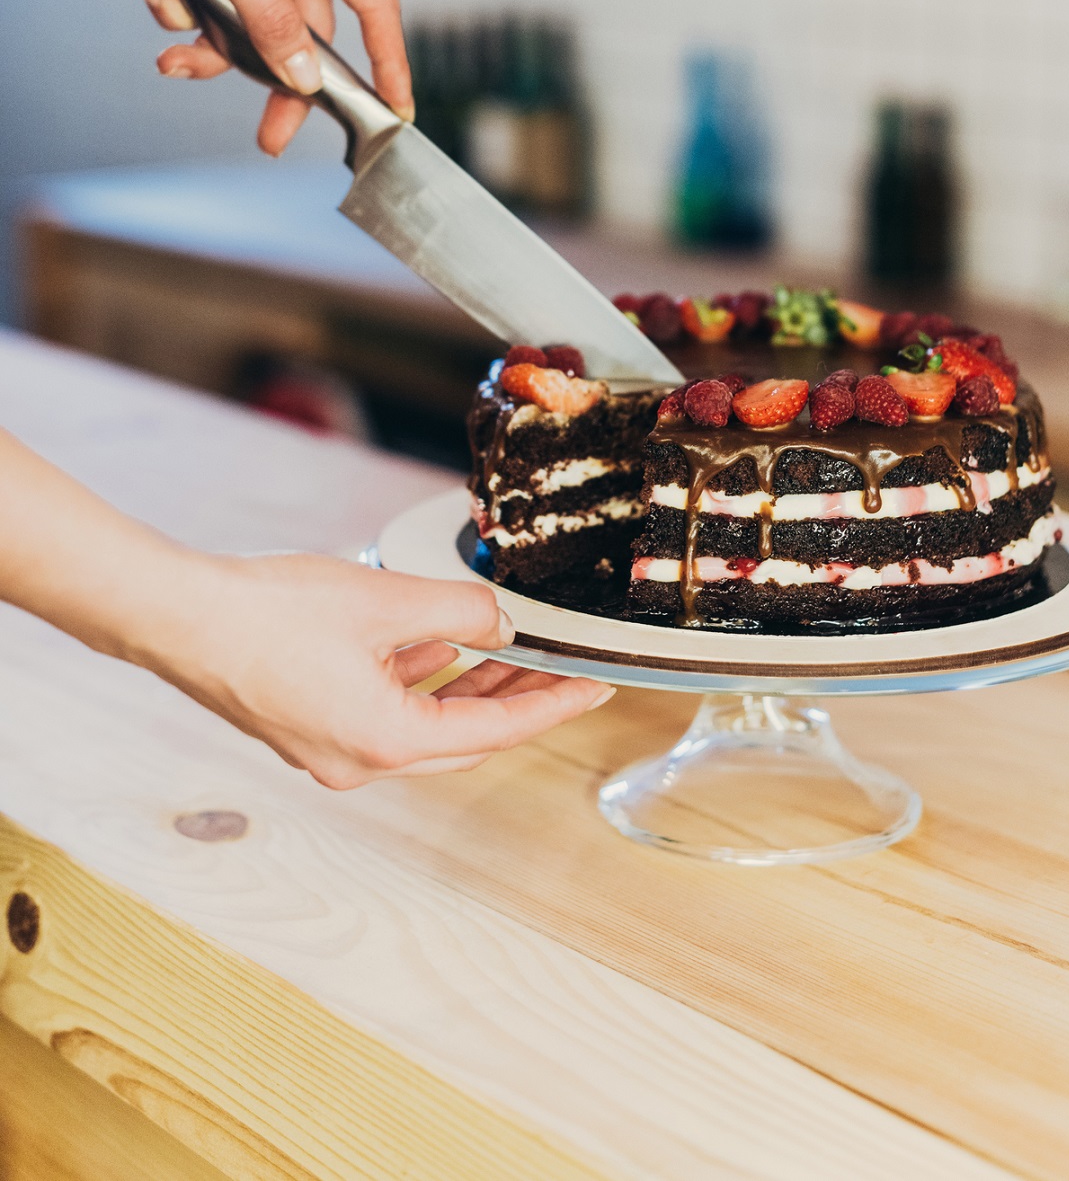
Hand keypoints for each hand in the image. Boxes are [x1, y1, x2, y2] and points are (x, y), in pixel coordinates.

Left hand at [0, 0, 412, 153]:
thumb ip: (271, 23)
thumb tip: (305, 77)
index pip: (373, 4)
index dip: (389, 61)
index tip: (396, 110)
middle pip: (305, 33)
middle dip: (271, 76)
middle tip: (269, 136)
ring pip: (254, 29)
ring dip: (212, 44)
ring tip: (172, 49)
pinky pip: (220, 11)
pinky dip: (187, 15)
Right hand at [157, 551, 614, 787]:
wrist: (180, 617)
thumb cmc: (269, 613)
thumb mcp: (385, 601)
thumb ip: (459, 611)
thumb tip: (501, 624)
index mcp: (386, 742)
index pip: (495, 732)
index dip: (552, 706)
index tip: (594, 690)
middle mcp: (358, 761)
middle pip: (461, 738)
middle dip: (513, 702)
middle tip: (559, 671)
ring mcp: (326, 748)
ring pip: (420, 726)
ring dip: (465, 691)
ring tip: (507, 653)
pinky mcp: (304, 724)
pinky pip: (381, 712)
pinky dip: (417, 683)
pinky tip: (436, 647)